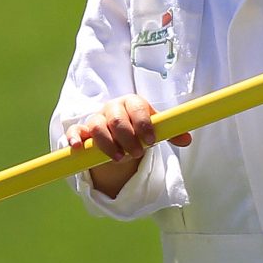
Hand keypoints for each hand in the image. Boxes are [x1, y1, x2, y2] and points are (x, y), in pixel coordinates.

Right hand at [68, 95, 190, 198]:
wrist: (117, 133)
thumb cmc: (137, 129)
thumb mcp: (154, 130)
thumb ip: (170, 134)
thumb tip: (187, 140)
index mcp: (132, 104)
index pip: (137, 107)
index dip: (143, 123)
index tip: (151, 141)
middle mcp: (113, 108)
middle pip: (117, 118)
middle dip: (127, 137)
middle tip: (137, 154)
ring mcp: (96, 118)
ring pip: (97, 126)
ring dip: (107, 143)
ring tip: (119, 159)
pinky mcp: (82, 131)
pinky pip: (75, 131)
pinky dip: (75, 139)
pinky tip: (79, 148)